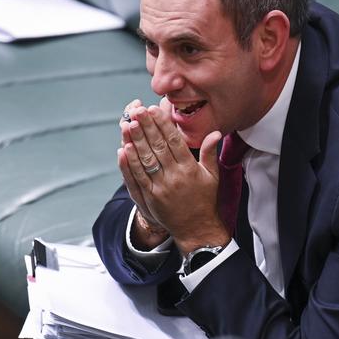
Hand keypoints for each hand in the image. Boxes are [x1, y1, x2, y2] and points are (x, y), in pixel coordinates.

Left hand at [119, 103, 229, 255]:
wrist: (196, 229)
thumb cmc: (205, 200)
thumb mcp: (212, 175)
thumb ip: (210, 152)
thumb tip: (215, 132)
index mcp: (190, 169)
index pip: (174, 141)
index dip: (163, 125)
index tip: (154, 109)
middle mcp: (174, 177)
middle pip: (157, 147)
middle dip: (146, 127)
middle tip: (137, 111)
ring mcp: (160, 188)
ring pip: (145, 160)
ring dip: (135, 142)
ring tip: (127, 125)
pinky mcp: (150, 198)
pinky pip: (137, 178)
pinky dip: (129, 164)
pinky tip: (123, 149)